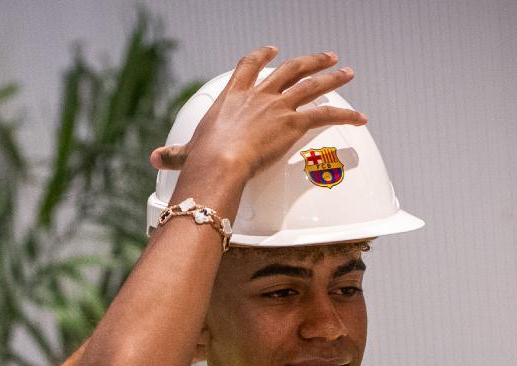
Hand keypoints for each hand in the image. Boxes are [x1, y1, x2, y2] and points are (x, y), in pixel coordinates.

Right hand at [168, 46, 366, 197]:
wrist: (219, 163)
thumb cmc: (202, 160)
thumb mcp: (187, 153)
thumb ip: (176, 154)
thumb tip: (155, 158)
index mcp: (234, 97)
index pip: (249, 68)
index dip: (261, 57)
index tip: (271, 51)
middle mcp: (258, 96)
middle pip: (289, 70)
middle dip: (309, 61)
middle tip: (325, 56)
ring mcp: (278, 106)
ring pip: (312, 85)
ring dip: (333, 77)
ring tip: (347, 72)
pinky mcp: (294, 123)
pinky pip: (326, 114)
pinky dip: (346, 115)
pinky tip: (361, 117)